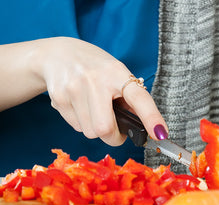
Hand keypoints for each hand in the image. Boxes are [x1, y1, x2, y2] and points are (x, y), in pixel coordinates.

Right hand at [0, 37, 166, 145]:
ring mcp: (74, 89)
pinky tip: (79, 106)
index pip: (138, 97)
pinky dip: (81, 123)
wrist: (57, 55)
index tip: (160, 134)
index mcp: (116, 72)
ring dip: (95, 128)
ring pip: (89, 132)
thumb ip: (128, 97)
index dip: (151, 117)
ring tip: (92, 109)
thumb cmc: (94, 67)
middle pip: (104, 129)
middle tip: (114, 128)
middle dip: (112, 136)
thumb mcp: (115, 73)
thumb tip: (142, 127)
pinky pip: (76, 127)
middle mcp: (94, 80)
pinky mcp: (59, 98)